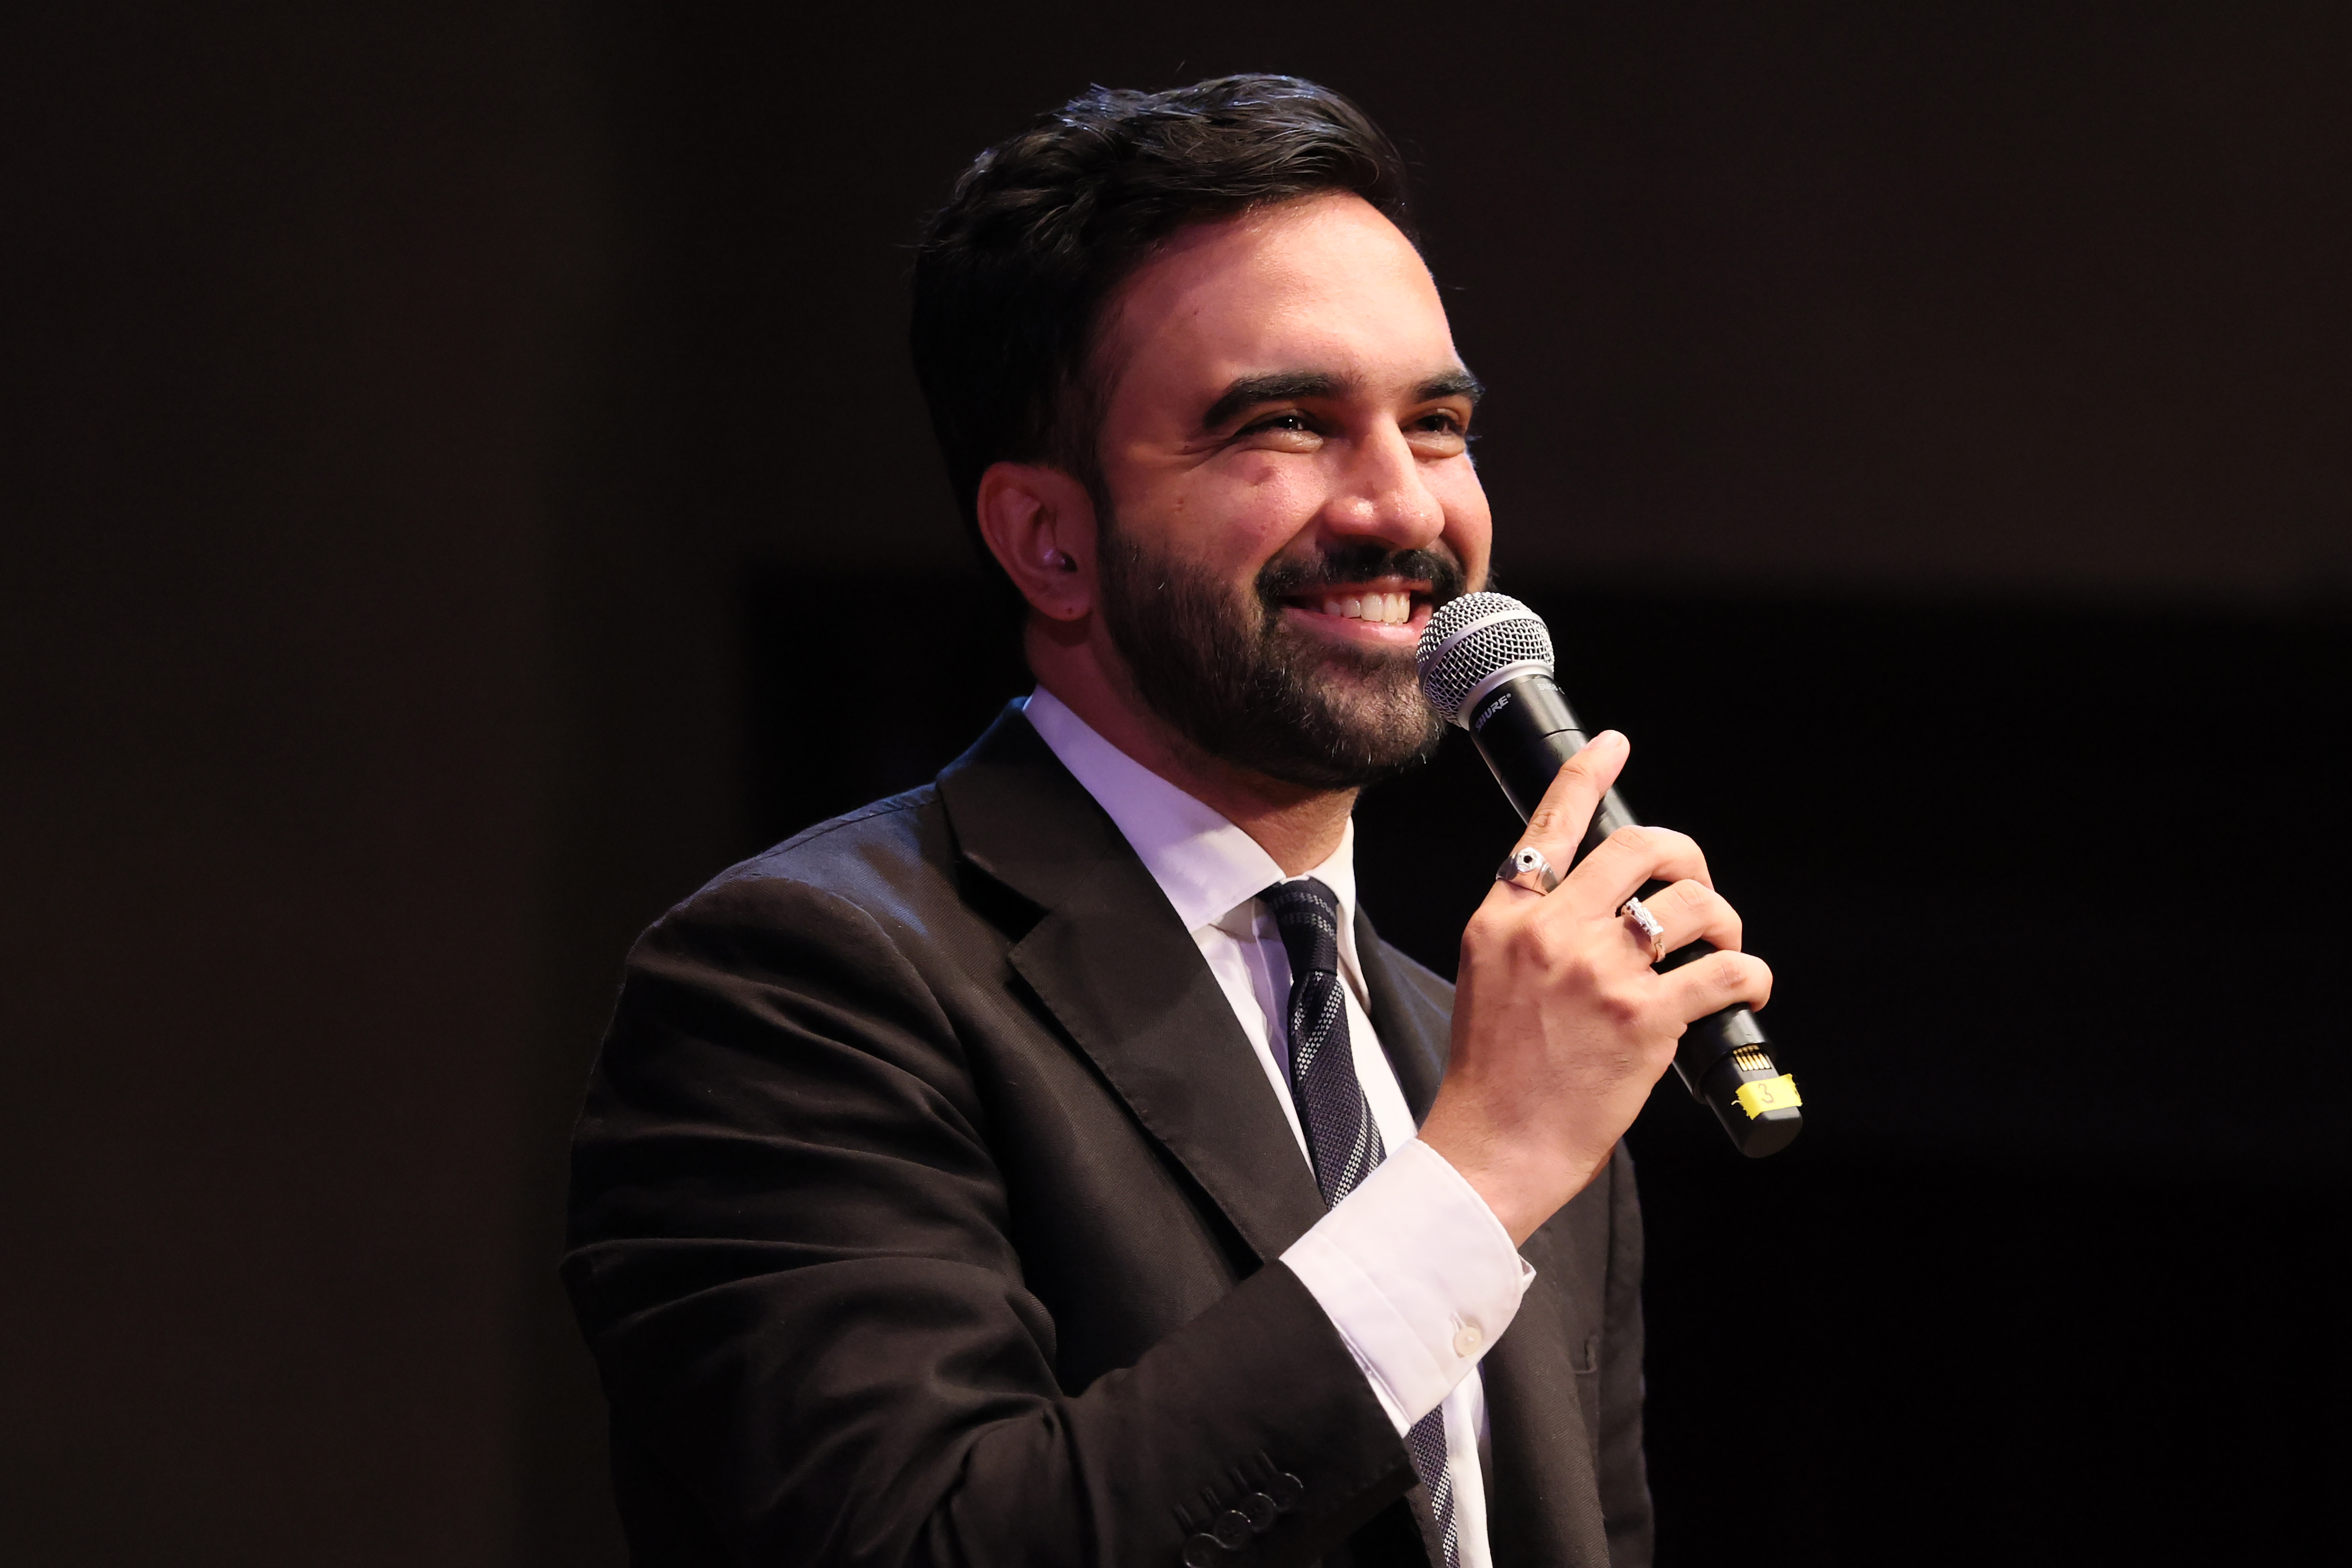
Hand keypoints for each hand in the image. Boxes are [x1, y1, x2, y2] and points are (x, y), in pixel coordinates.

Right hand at [1419, 731, 1772, 1244]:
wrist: (1492, 1147)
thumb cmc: (1493, 1076)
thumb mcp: (1488, 979)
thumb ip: (1528, 933)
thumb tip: (1592, 907)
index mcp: (1504, 920)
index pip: (1549, 826)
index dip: (1588, 776)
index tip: (1614, 746)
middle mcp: (1551, 933)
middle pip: (1638, 848)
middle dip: (1685, 856)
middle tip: (1695, 885)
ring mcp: (1599, 972)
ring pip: (1691, 904)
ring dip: (1721, 920)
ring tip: (1720, 947)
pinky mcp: (1645, 1017)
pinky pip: (1724, 969)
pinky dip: (1749, 972)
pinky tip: (1746, 985)